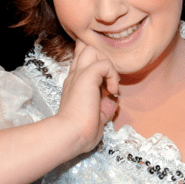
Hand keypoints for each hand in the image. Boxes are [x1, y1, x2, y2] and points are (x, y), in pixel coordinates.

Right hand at [56, 39, 119, 154]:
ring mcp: (79, 74)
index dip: (95, 63)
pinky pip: (105, 63)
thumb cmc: (80, 132)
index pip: (82, 60)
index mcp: (75, 84)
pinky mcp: (87, 77)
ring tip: (109, 84)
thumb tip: (114, 100)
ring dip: (106, 64)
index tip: (104, 80)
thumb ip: (104, 106)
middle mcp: (75, 76)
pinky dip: (112, 75)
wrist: (71, 134)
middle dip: (102, 59)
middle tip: (108, 82)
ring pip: (92, 50)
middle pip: (85, 49)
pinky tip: (112, 91)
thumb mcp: (96, 116)